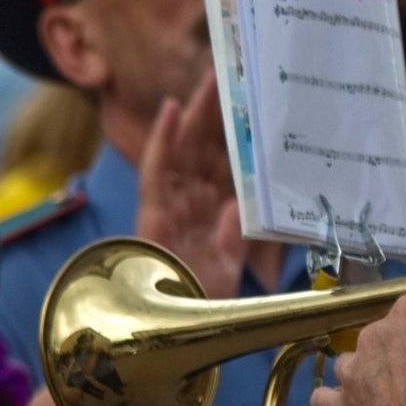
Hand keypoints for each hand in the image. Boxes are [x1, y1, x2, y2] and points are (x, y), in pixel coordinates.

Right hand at [134, 72, 244, 298]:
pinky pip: (157, 169)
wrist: (175, 333)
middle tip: (233, 72)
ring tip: (210, 79)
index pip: (227, 162)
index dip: (237, 131)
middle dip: (218, 111)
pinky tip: (171, 110)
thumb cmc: (202, 301)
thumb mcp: (231, 266)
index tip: (252, 100)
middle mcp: (194, 200)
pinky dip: (163, 139)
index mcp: (215, 209)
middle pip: (207, 147)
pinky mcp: (153, 212)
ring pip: (185, 149)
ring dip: (196, 113)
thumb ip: (235, 236)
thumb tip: (240, 206)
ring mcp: (172, 203)